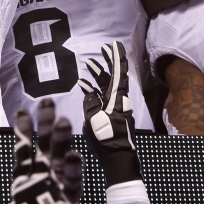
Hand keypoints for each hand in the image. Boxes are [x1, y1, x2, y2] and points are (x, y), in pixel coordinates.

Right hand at [78, 41, 140, 187]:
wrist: (117, 159)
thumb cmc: (108, 140)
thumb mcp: (95, 121)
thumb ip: (90, 104)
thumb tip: (89, 93)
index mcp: (118, 99)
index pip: (120, 73)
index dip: (117, 57)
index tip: (114, 44)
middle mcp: (118, 101)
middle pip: (115, 76)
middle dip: (109, 61)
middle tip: (103, 48)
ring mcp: (114, 108)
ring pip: (107, 86)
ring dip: (99, 74)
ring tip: (89, 63)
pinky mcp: (109, 116)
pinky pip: (101, 98)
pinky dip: (93, 90)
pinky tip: (83, 85)